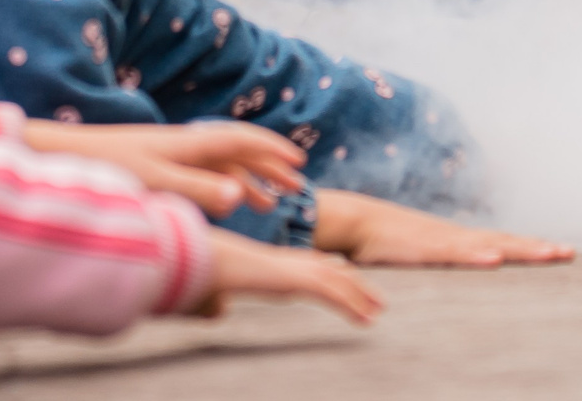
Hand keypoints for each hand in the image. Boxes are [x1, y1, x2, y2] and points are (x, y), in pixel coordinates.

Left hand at [19, 121, 306, 218]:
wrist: (61, 154)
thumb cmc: (108, 169)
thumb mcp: (157, 184)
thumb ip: (199, 190)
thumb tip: (240, 196)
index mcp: (189, 144)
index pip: (241, 141)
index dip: (272, 151)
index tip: (299, 164)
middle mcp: (183, 145)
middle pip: (237, 151)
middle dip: (269, 166)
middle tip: (297, 184)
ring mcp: (169, 156)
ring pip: (221, 165)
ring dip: (248, 179)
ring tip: (270, 203)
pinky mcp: (154, 168)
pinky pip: (201, 174)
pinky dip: (221, 186)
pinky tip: (219, 205)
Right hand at [192, 229, 383, 323]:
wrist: (205, 263)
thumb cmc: (203, 277)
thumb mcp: (213, 292)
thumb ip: (218, 303)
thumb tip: (217, 313)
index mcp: (276, 261)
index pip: (312, 263)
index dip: (332, 270)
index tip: (348, 274)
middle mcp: (291, 261)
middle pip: (333, 270)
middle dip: (356, 283)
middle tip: (375, 299)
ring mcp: (297, 269)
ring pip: (340, 282)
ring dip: (362, 297)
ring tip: (379, 312)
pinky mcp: (299, 280)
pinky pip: (333, 294)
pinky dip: (353, 306)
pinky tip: (366, 320)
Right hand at [311, 189, 573, 268]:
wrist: (355, 221)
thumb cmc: (385, 240)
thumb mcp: (420, 256)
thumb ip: (439, 262)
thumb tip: (456, 275)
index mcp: (458, 240)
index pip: (502, 243)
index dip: (530, 247)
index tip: (559, 251)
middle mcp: (456, 237)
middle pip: (505, 242)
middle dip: (537, 248)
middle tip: (569, 253)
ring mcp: (442, 240)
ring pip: (489, 245)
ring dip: (519, 250)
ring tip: (548, 254)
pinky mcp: (424, 248)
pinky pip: (454, 253)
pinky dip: (475, 255)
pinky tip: (495, 259)